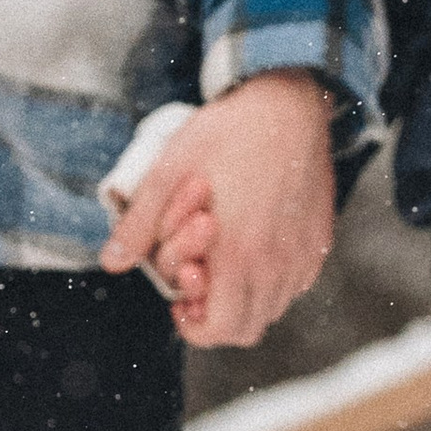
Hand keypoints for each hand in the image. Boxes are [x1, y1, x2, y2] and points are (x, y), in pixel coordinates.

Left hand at [99, 73, 336, 347]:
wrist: (287, 102)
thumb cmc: (228, 133)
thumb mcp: (170, 170)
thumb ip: (140, 224)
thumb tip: (111, 261)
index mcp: (240, 254)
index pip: (220, 328)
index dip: (193, 325)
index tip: (180, 299)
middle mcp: (279, 263)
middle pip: (247, 329)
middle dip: (215, 319)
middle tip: (197, 286)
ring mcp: (305, 253)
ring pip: (273, 308)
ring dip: (244, 301)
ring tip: (223, 265)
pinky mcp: (320, 239)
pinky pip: (296, 284)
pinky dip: (271, 282)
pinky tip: (253, 248)